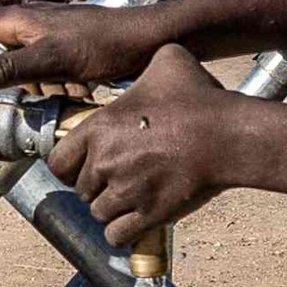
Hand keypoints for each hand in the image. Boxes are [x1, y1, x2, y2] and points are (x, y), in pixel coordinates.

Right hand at [0, 0, 165, 94]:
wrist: (149, 41)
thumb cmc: (103, 43)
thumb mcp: (50, 60)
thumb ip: (5, 69)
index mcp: (18, 19)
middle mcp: (30, 25)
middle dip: (13, 79)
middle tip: (37, 87)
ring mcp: (49, 37)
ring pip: (23, 68)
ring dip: (40, 85)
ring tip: (66, 87)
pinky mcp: (67, 51)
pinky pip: (48, 72)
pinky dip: (59, 84)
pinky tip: (80, 86)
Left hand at [41, 45, 286, 241]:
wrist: (226, 135)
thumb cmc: (199, 97)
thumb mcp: (168, 60)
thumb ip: (147, 62)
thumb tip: (153, 51)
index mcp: (99, 128)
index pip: (59, 161)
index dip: (70, 165)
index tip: (84, 165)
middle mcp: (105, 162)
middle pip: (81, 189)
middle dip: (96, 186)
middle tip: (117, 178)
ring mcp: (126, 192)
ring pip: (99, 213)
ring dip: (111, 209)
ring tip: (130, 198)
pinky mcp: (148, 214)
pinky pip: (117, 235)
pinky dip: (122, 232)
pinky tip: (134, 221)